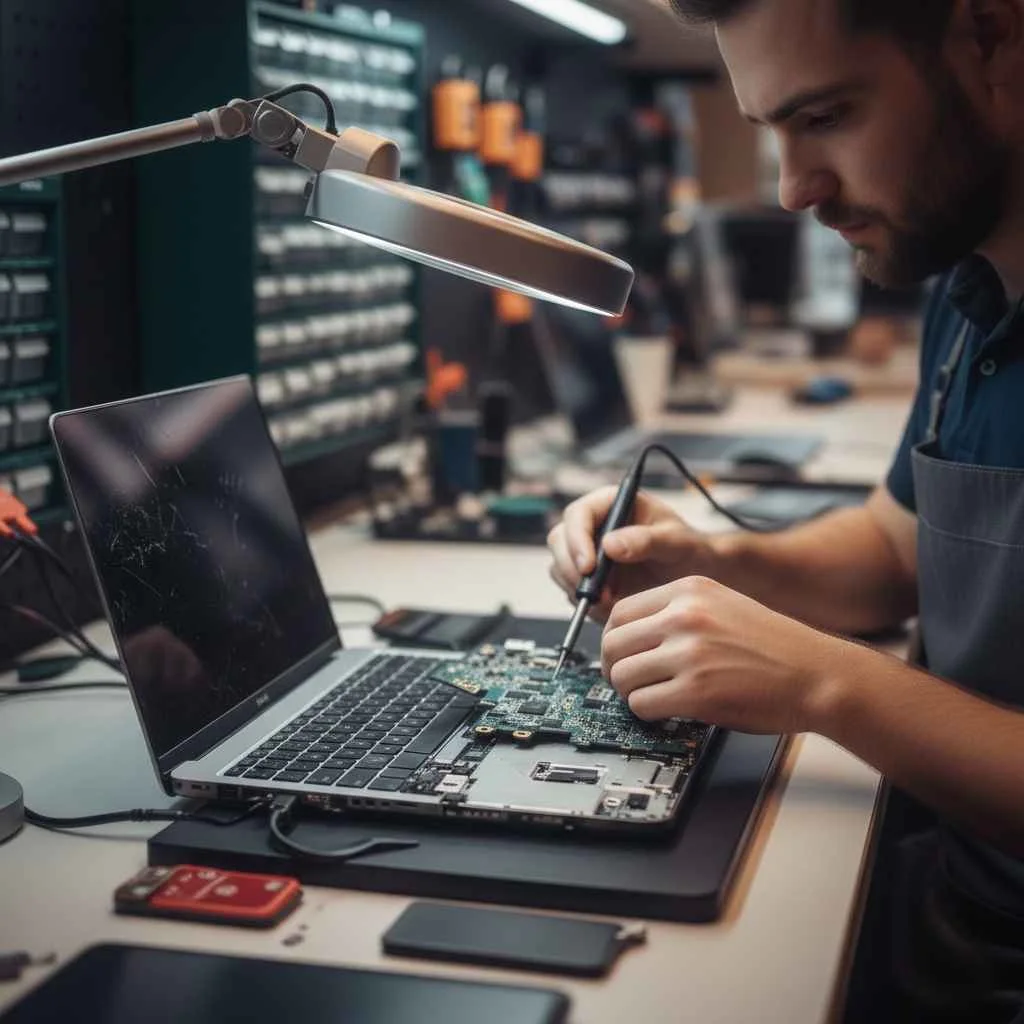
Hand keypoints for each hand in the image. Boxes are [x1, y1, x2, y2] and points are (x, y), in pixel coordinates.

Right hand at [548, 486, 717, 622]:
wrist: (694, 575)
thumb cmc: (688, 549)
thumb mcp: (675, 541)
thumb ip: (646, 540)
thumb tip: (610, 545)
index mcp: (611, 504)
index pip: (578, 515)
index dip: (577, 540)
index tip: (589, 567)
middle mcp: (594, 525)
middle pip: (560, 540)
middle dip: (572, 568)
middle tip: (595, 592)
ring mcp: (588, 551)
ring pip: (560, 567)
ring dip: (578, 587)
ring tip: (610, 601)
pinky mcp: (588, 577)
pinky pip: (571, 589)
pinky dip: (585, 601)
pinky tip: (610, 606)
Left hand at [602, 575, 852, 733]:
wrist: (817, 674)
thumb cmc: (776, 646)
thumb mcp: (724, 605)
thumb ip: (678, 612)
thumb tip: (632, 635)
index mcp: (689, 590)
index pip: (620, 611)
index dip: (614, 639)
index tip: (619, 654)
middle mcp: (684, 617)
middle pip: (612, 643)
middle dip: (613, 668)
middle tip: (624, 681)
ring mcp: (688, 654)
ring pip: (622, 676)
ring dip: (630, 693)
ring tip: (649, 697)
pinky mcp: (695, 692)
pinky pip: (642, 704)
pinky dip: (647, 713)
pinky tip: (666, 711)